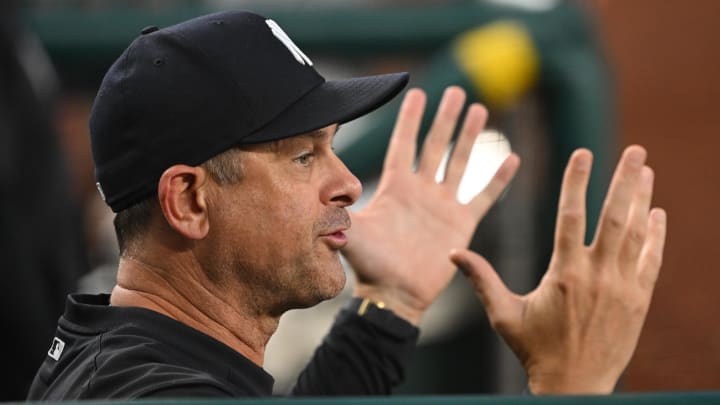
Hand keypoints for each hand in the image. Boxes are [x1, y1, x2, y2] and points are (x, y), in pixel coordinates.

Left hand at [343, 87, 519, 324]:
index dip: (409, 119)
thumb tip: (319, 193)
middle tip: (457, 90)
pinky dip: (498, 179)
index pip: (403, 144)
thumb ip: (338, 211)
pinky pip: (483, 197)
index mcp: (395, 187)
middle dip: (446, 118)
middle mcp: (421, 191)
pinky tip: (512, 158)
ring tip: (480, 110)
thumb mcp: (351, 232)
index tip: (417, 92)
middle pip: (435, 145)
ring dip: (470, 137)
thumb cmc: (370, 265)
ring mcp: (442, 205)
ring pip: (460, 162)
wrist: (395, 294)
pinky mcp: (461, 224)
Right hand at [451, 146, 666, 393]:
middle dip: (625, 180)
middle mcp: (597, 276)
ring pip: (635, 234)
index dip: (576, 181)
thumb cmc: (535, 350)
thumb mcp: (503, 315)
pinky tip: (658, 213)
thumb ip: (481, 280)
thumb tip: (453, 253)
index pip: (571, 216)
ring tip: (648, 170)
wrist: (575, 386)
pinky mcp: (639, 301)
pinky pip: (651, 261)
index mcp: (564, 274)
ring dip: (642, 199)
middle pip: (614, 217)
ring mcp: (622, 287)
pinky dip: (656, 236)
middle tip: (636, 150)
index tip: (582, 153)